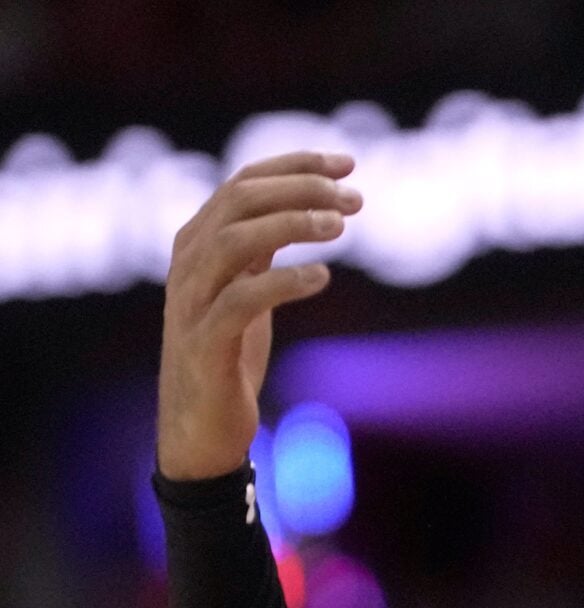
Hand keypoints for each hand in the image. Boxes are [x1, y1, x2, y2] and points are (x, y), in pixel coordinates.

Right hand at [156, 152, 361, 481]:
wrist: (199, 426)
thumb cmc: (228, 354)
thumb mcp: (247, 289)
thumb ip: (262, 249)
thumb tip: (307, 208)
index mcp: (199, 242)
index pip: (244, 183)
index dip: (295, 166)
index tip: (348, 163)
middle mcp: (189, 262)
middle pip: (238, 200)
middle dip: (299, 189)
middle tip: (354, 198)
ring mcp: (192, 301)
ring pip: (232, 240)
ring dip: (290, 225)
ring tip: (341, 226)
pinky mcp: (205, 341)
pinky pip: (240, 300)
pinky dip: (282, 282)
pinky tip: (322, 277)